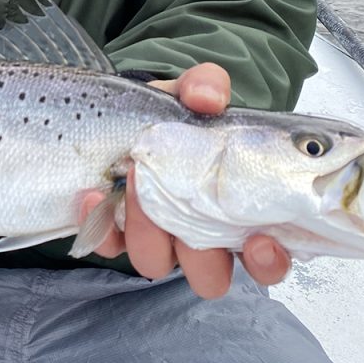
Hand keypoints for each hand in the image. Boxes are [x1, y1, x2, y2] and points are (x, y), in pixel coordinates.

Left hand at [81, 62, 291, 297]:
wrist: (124, 113)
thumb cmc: (173, 115)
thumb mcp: (192, 94)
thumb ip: (206, 86)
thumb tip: (208, 97)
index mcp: (236, 214)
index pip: (267, 260)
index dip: (269, 262)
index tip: (261, 240)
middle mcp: (199, 238)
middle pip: (210, 275)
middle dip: (200, 252)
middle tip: (183, 200)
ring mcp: (154, 239)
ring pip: (156, 263)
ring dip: (148, 231)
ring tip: (137, 183)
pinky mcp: (112, 232)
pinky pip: (106, 246)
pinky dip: (100, 226)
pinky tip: (94, 194)